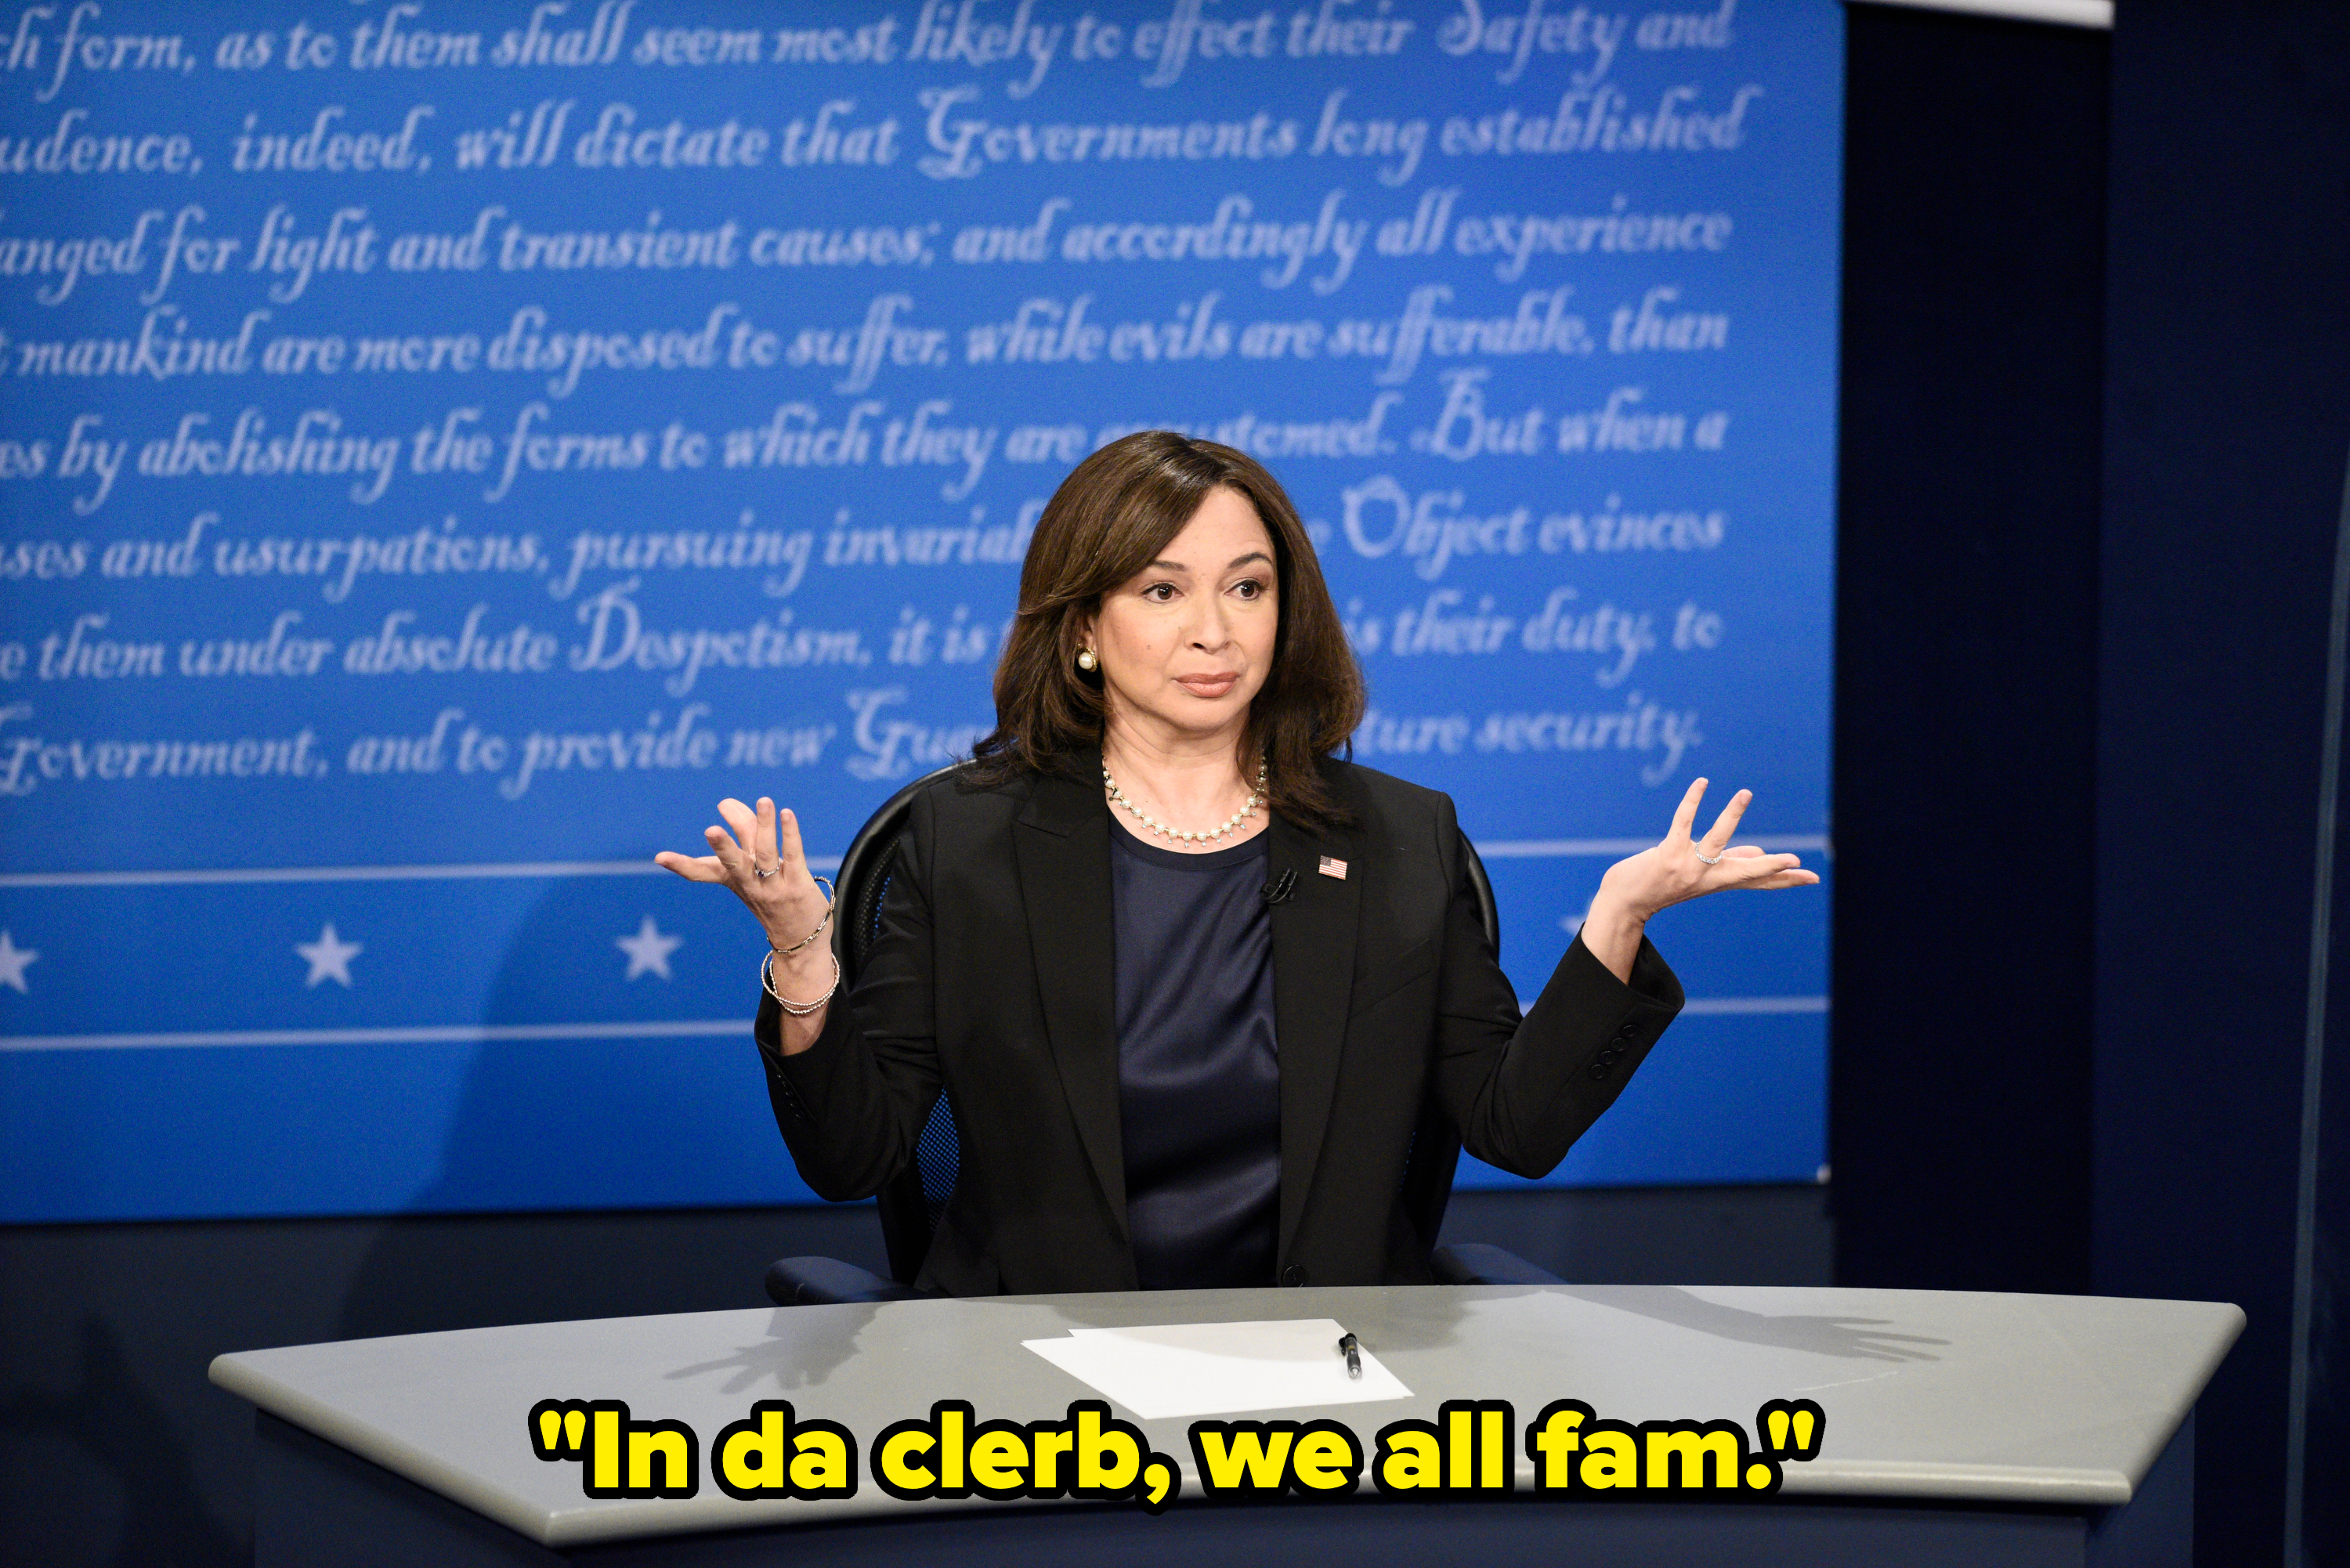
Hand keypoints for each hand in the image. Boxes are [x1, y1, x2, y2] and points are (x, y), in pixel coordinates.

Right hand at [655, 796, 831, 952]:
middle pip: (734, 864)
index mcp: (732, 880)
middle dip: (723, 847)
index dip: (681, 865)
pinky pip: (793, 855)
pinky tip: (787, 814)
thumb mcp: (752, 864)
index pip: (702, 873)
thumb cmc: (771, 892)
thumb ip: (743, 830)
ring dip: (765, 825)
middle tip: (710, 830)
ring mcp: (774, 886)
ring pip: (766, 853)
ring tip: (764, 801)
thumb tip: (726, 802)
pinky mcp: (798, 883)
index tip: (660, 857)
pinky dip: (790, 834)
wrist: (800, 936)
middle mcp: (750, 884)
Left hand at [1599, 777, 1819, 923]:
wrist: (1625, 903)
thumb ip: (1729, 864)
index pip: (1758, 882)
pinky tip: (1702, 783)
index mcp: (1719, 882)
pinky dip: (1692, 801)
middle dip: (1771, 868)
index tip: (1812, 878)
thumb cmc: (1663, 886)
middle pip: (1746, 873)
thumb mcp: (1700, 878)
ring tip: (1746, 794)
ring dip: (1731, 815)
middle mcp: (1707, 878)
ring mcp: (1688, 867)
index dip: (1785, 880)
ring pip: (1716, 840)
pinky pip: (1683, 822)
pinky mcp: (1668, 854)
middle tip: (1796, 861)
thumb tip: (1758, 854)